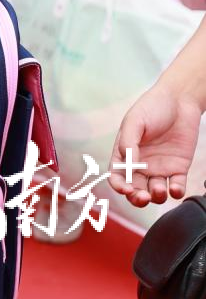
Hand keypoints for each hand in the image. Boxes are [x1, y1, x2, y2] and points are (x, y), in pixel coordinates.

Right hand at [108, 83, 201, 205]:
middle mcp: (141, 164)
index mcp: (125, 153)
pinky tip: (175, 189)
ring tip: (160, 189)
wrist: (180, 100)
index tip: (126, 189)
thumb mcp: (135, 121)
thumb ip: (128, 142)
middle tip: (142, 196)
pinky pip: (176, 186)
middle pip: (135, 189)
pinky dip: (175, 192)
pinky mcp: (179, 168)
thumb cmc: (152, 107)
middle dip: (137, 198)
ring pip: (155, 192)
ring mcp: (160, 167)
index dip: (119, 186)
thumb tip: (127, 165)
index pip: (117, 176)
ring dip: (156, 197)